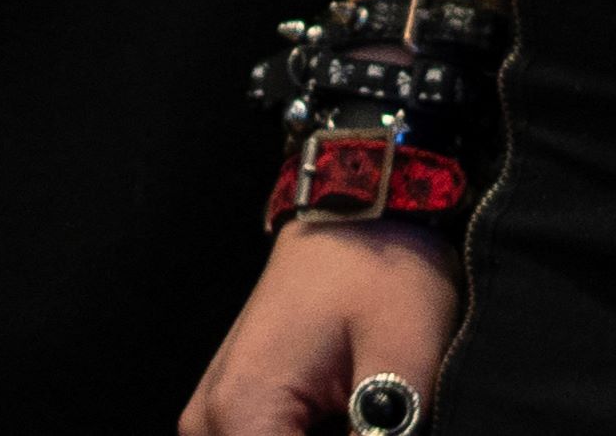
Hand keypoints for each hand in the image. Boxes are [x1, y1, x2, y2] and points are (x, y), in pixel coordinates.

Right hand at [177, 218, 450, 434]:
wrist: (361, 202)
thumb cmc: (383, 268)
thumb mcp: (405, 363)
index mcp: (243, 411)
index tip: (382, 433)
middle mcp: (210, 421)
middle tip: (381, 420)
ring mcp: (215, 414)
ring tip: (373, 415)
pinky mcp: (233, 407)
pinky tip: (354, 419)